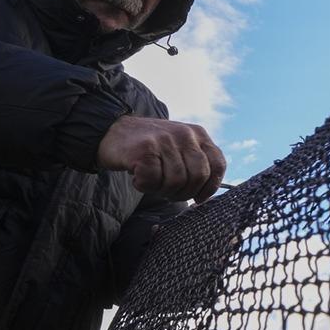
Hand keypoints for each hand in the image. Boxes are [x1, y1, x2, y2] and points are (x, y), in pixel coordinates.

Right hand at [97, 115, 226, 202]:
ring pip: (176, 181)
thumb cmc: (148, 148)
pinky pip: (153, 180)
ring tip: (151, 182)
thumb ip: (195, 163)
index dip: (211, 187)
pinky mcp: (144, 149)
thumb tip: (206, 195)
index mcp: (198, 134)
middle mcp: (184, 134)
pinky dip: (144, 186)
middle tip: (167, 192)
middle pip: (199, 176)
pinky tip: (138, 178)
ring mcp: (164, 140)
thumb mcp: (179, 147)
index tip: (199, 198)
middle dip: (184, 193)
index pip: (218, 164)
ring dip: (162, 190)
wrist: (111, 131)